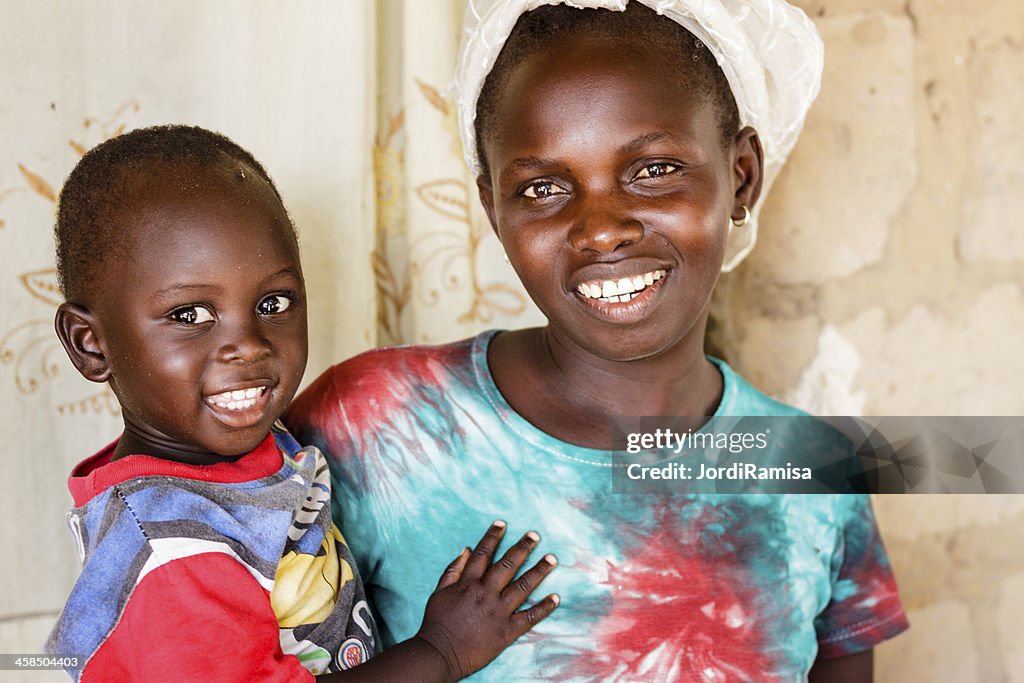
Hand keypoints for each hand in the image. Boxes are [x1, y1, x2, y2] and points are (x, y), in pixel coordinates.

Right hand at [415, 521, 558, 680]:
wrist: (440, 654)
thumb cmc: (436, 623)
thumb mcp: (439, 593)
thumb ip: (453, 570)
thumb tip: (466, 550)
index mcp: (468, 583)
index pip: (483, 553)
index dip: (492, 536)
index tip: (502, 524)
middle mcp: (485, 594)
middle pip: (507, 565)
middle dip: (522, 548)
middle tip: (535, 535)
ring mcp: (498, 612)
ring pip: (523, 586)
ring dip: (539, 571)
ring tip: (551, 558)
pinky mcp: (507, 631)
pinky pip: (529, 617)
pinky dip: (544, 608)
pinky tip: (555, 598)